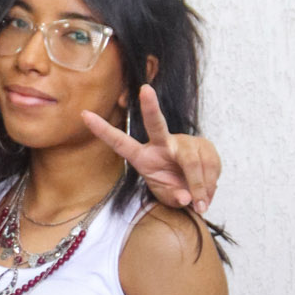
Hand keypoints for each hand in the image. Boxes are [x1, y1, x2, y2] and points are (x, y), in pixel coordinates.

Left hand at [83, 85, 219, 214]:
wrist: (197, 191)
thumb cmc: (174, 191)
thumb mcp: (168, 199)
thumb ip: (174, 198)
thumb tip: (185, 196)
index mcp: (143, 157)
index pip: (120, 142)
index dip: (103, 130)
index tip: (84, 115)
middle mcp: (162, 144)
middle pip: (156, 125)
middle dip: (150, 108)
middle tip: (145, 90)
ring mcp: (183, 142)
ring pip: (192, 162)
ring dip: (200, 186)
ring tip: (202, 205)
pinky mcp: (204, 144)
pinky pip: (210, 165)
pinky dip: (211, 184)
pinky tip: (208, 193)